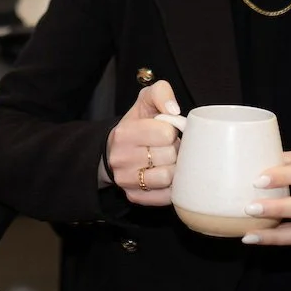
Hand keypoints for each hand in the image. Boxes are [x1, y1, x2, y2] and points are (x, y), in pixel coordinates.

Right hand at [101, 80, 180, 205]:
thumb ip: (161, 93)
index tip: (167, 131)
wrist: (115, 149)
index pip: (166, 134)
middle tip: (170, 147)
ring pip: (167, 178)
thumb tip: (174, 110)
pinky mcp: (133, 196)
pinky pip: (164, 197)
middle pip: (169, 156)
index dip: (172, 131)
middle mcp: (121, 158)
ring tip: (169, 161)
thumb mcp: (145, 100)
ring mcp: (125, 180)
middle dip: (175, 150)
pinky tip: (167, 177)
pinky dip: (171, 188)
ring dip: (174, 169)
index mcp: (124, 133)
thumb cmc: (137, 123)